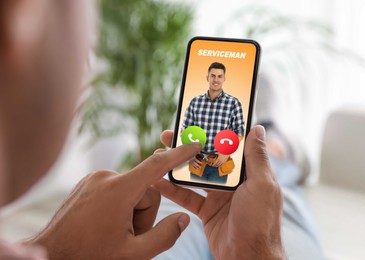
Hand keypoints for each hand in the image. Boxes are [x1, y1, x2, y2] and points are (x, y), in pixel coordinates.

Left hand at [25, 142, 200, 258]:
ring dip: (130, 212)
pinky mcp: (88, 182)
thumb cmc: (90, 256)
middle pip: (145, 190)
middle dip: (143, 214)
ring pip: (131, 191)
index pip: (157, 165)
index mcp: (119, 190)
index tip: (194, 145)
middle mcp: (106, 177)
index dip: (179, 154)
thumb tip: (184, 218)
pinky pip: (116, 189)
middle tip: (128, 237)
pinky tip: (104, 224)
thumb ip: (165, 236)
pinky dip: (118, 206)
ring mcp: (94, 178)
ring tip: (113, 232)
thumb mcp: (134, 254)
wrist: (50, 255)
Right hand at [155, 126, 284, 258]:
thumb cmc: (260, 221)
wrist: (248, 257)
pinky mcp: (207, 210)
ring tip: (160, 153)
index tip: (199, 120)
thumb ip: (257, 158)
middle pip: (208, 158)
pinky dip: (172, 189)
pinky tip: (158, 180)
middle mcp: (233, 182)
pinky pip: (187, 196)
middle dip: (190, 147)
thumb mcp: (261, 185)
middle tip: (172, 135)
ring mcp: (219, 196)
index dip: (214, 133)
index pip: (229, 146)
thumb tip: (257, 129)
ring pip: (195, 175)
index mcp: (247, 172)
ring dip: (178, 165)